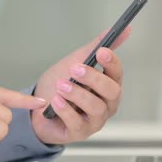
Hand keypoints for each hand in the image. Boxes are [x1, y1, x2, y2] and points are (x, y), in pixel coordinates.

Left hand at [31, 27, 130, 144]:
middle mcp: (107, 104)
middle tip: (75, 68)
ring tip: (61, 86)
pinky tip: (56, 102)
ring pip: (95, 107)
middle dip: (94, 78)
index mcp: (109, 85)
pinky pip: (77, 122)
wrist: (36, 108)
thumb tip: (126, 29)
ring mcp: (95, 120)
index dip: (112, 63)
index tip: (102, 52)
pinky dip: (66, 110)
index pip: (117, 73)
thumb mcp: (77, 61)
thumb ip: (97, 46)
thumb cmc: (61, 85)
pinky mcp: (80, 132)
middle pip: (111, 91)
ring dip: (77, 94)